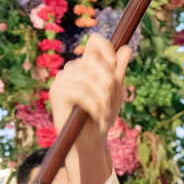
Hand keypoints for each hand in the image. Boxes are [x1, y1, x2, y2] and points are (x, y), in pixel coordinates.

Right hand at [50, 33, 130, 183]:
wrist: (90, 141)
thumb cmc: (102, 116)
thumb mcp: (115, 93)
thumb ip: (118, 72)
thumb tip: (126, 48)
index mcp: (86, 65)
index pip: (94, 42)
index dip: (107, 48)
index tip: (115, 65)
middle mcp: (72, 69)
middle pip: (94, 61)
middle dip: (108, 83)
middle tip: (110, 102)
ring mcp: (62, 80)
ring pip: (88, 77)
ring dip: (102, 98)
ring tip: (104, 112)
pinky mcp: (57, 94)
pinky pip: (80, 92)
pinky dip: (94, 106)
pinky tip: (97, 116)